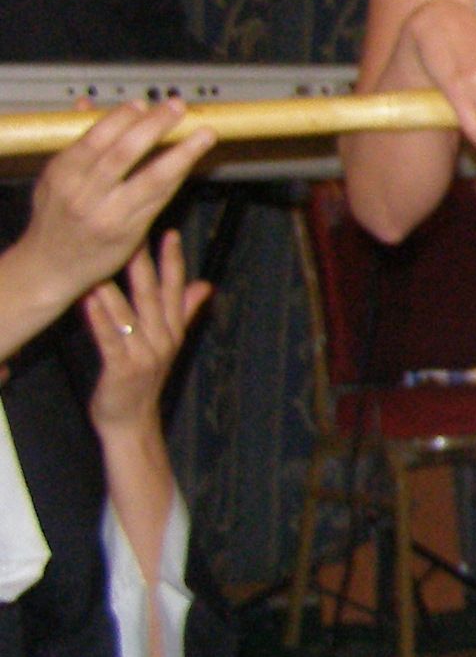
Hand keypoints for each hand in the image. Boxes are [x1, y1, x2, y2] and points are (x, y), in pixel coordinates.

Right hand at [16, 104, 213, 314]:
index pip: (96, 138)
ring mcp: (108, 214)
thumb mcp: (55, 177)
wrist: (49, 266)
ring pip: (150, 178)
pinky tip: (192, 161)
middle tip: (177, 107)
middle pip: (124, 153)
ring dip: (182, 153)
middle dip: (155, 126)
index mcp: (63, 173)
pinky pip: (159, 199)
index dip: (122, 118)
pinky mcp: (130, 231)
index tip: (143, 103)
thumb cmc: (55, 218)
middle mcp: (84, 194)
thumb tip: (87, 104)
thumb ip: (76, 142)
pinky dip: (177, 177)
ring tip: (204, 134)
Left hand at [84, 234, 211, 433]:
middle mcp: (162, 340)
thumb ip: (184, 312)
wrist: (132, 422)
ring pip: (131, 315)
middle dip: (145, 265)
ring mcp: (144, 355)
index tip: (170, 234)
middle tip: (136, 236)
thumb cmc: (141, 381)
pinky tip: (90, 301)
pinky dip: (100, 320)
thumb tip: (204, 285)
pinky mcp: (123, 369)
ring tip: (104, 263)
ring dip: (117, 288)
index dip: (173, 262)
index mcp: (172, 332)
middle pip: (153, 297)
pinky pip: (110, 340)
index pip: (175, 291)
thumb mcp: (166, 344)